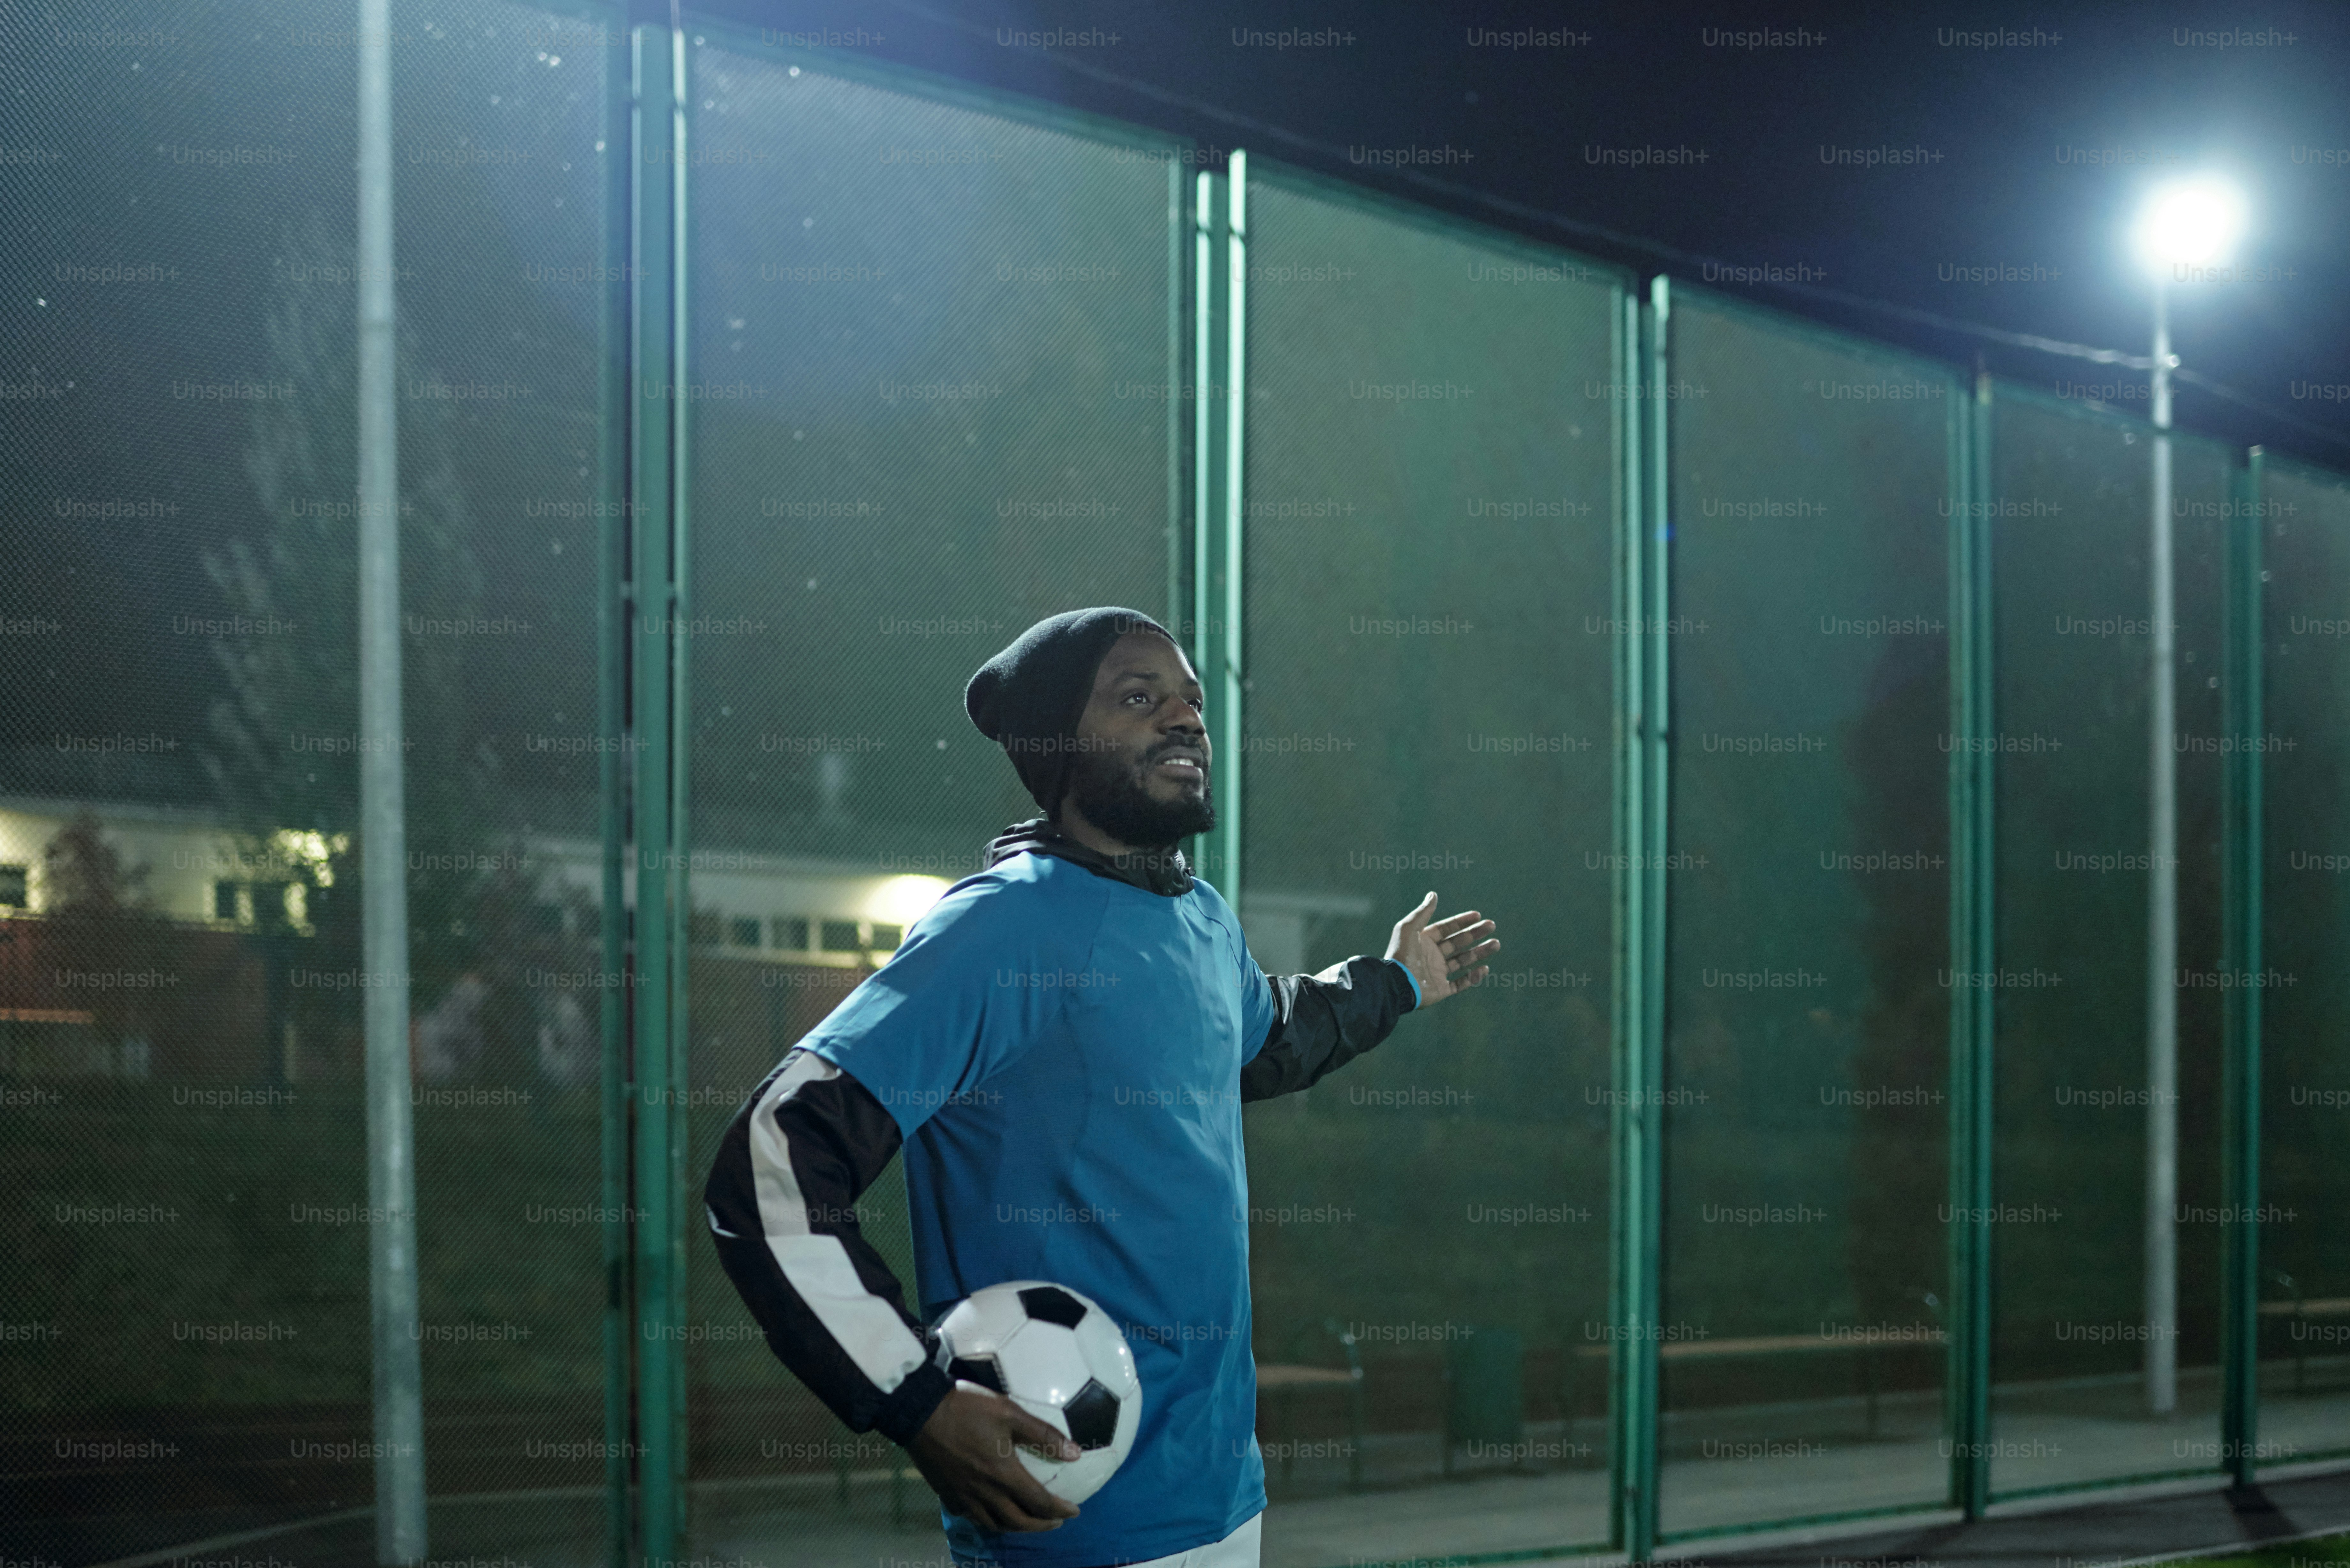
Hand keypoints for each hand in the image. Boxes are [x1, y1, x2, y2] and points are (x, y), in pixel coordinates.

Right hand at [906, 1382, 1081, 1533]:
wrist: (920, 1413)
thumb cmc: (967, 1409)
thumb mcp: (1010, 1413)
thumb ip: (1043, 1434)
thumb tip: (1075, 1453)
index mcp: (1003, 1475)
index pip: (1039, 1503)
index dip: (1060, 1510)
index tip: (1075, 1511)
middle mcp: (985, 1494)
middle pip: (1019, 1522)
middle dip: (1042, 1526)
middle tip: (1056, 1522)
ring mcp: (964, 1497)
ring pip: (995, 1525)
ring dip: (1017, 1527)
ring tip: (1028, 1521)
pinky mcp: (947, 1495)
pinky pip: (971, 1517)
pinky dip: (989, 1521)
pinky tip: (992, 1513)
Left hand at [1384, 891, 1497, 1005]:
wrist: (1397, 983)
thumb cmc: (1401, 954)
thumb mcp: (1408, 928)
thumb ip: (1423, 912)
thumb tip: (1433, 894)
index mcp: (1424, 941)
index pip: (1446, 929)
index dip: (1461, 921)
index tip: (1478, 916)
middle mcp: (1432, 956)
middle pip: (1458, 943)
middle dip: (1475, 934)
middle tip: (1491, 926)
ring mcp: (1437, 973)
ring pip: (1463, 961)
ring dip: (1480, 952)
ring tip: (1496, 944)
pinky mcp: (1441, 990)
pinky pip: (1460, 984)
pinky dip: (1473, 977)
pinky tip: (1484, 968)